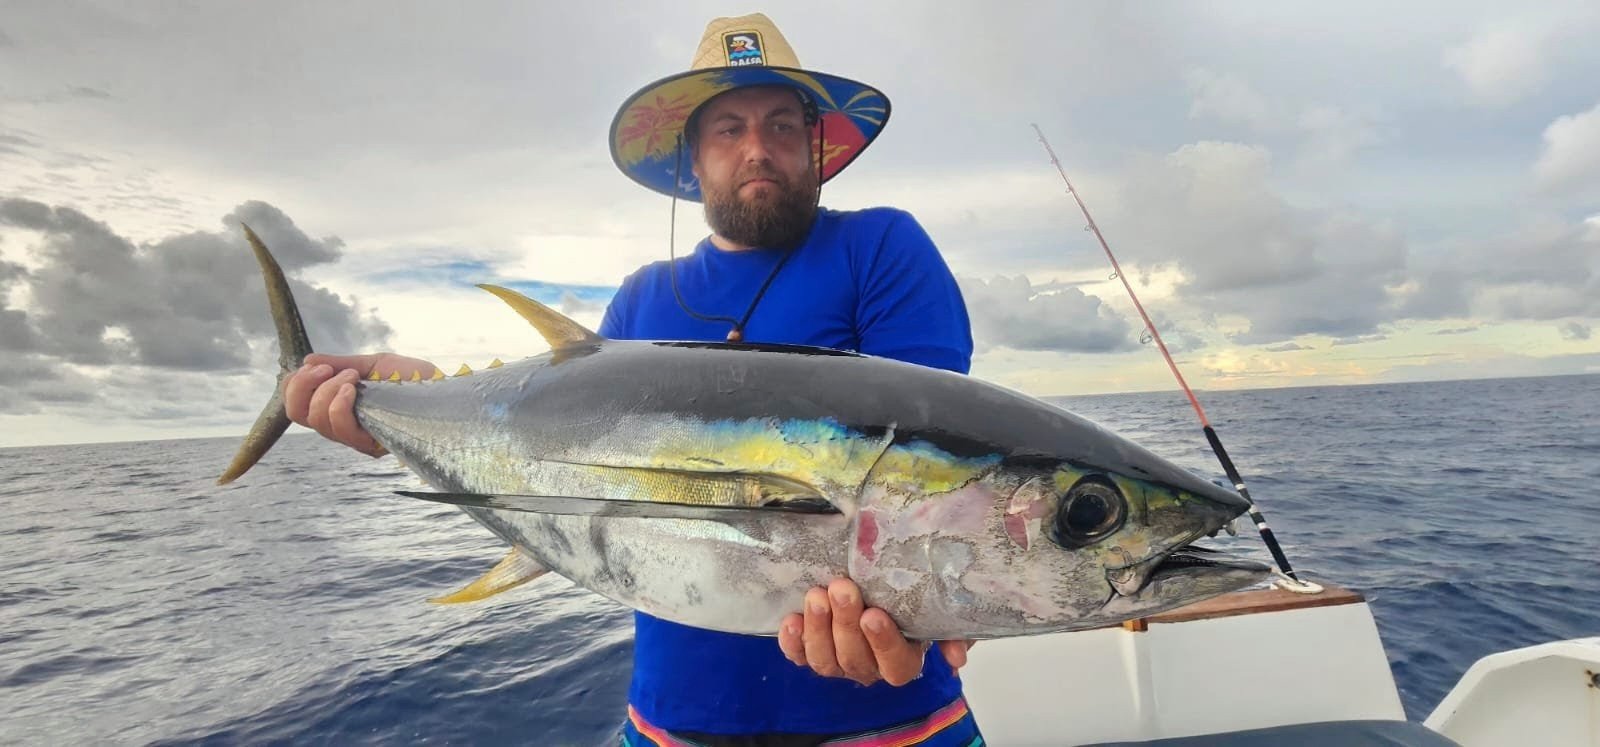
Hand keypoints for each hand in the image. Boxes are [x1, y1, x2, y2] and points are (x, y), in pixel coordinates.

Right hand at [282, 352, 436, 456]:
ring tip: (351, 377)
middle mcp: (344, 427)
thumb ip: (339, 363)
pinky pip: (342, 429)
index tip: (314, 366)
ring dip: (327, 392)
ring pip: (318, 422)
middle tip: (326, 370)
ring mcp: (357, 438)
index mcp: (339, 408)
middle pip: (299, 416)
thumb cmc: (414, 380)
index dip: (295, 385)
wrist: (444, 391)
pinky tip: (353, 388)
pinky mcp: (372, 444)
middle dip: (304, 387)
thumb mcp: (373, 364)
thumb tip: (307, 360)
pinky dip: (339, 404)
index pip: (299, 406)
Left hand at [777, 578, 974, 685]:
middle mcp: (869, 668)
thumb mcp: (935, 613)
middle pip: (855, 659)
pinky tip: (791, 619)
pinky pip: (798, 656)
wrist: (882, 590)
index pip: (894, 664)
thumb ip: (949, 632)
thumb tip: (957, 657)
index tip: (873, 614)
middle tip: (841, 588)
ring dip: (818, 628)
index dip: (882, 642)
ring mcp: (838, 662)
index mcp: (903, 661)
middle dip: (845, 623)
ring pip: (825, 661)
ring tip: (816, 595)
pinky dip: (792, 641)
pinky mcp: (811, 652)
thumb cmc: (910, 601)